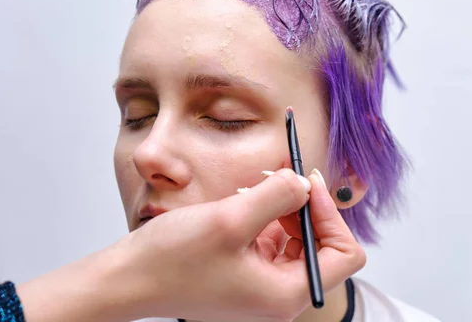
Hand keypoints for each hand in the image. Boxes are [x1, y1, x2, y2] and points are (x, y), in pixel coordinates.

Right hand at [16, 168, 364, 321]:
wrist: (127, 280)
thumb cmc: (172, 260)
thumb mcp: (231, 219)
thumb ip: (278, 196)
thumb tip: (305, 183)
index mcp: (286, 293)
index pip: (344, 253)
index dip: (331, 214)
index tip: (308, 183)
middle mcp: (279, 295)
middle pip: (321, 244)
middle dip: (306, 206)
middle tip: (284, 175)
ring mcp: (262, 286)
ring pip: (296, 239)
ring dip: (284, 208)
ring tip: (259, 186)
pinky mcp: (246, 274)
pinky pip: (272, 241)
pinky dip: (266, 217)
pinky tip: (245, 201)